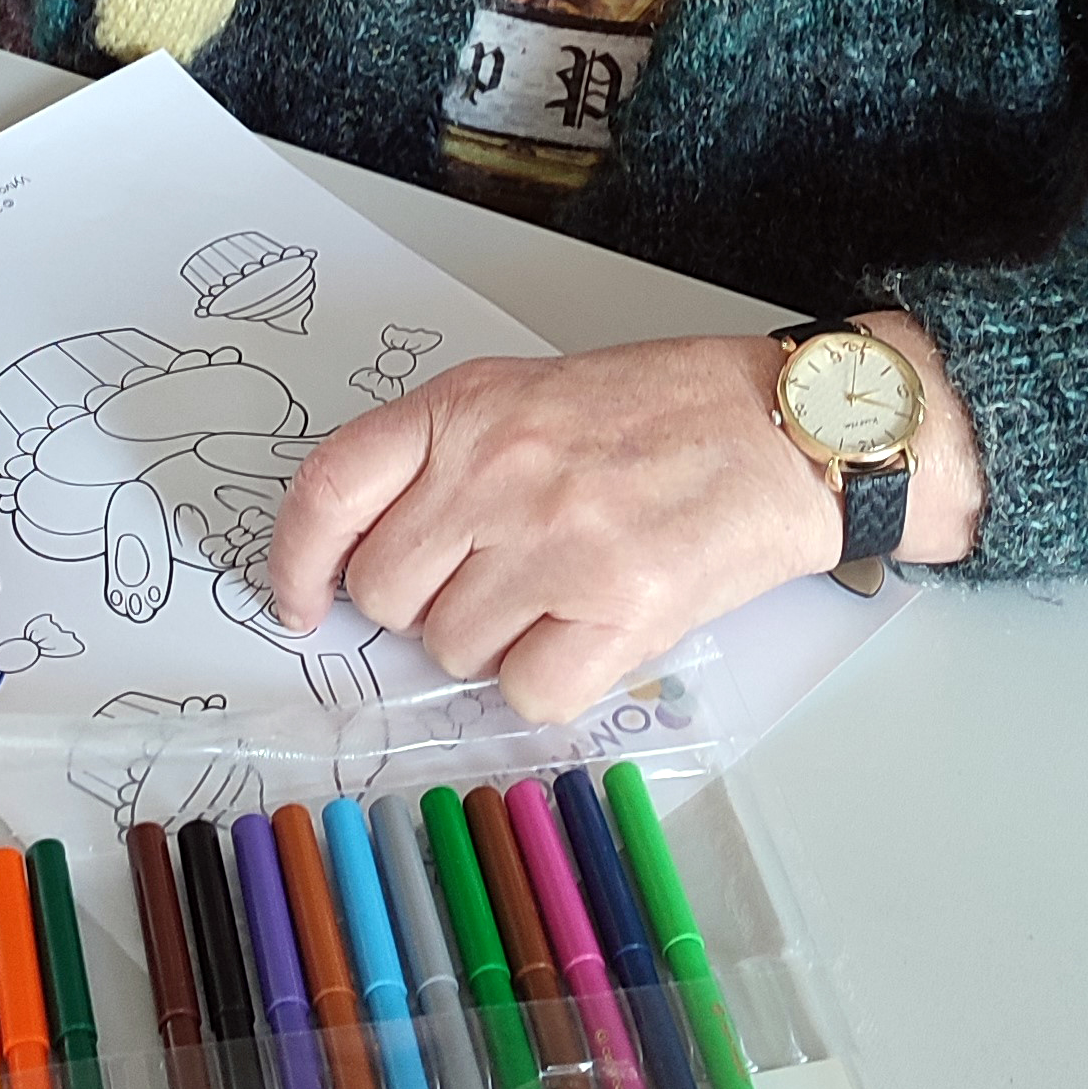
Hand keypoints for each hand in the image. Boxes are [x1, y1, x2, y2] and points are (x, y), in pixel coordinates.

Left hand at [262, 317, 982, 725]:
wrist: (793, 430)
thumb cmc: (670, 411)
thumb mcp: (536, 394)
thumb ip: (450, 459)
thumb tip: (370, 561)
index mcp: (468, 407)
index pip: (329, 489)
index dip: (294, 560)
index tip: (300, 603)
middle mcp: (499, 472)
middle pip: (386, 595)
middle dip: (425, 605)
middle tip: (493, 577)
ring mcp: (557, 544)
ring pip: (453, 652)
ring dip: (494, 644)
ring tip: (560, 591)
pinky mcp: (620, 612)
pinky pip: (526, 694)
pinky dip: (551, 680)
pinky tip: (593, 632)